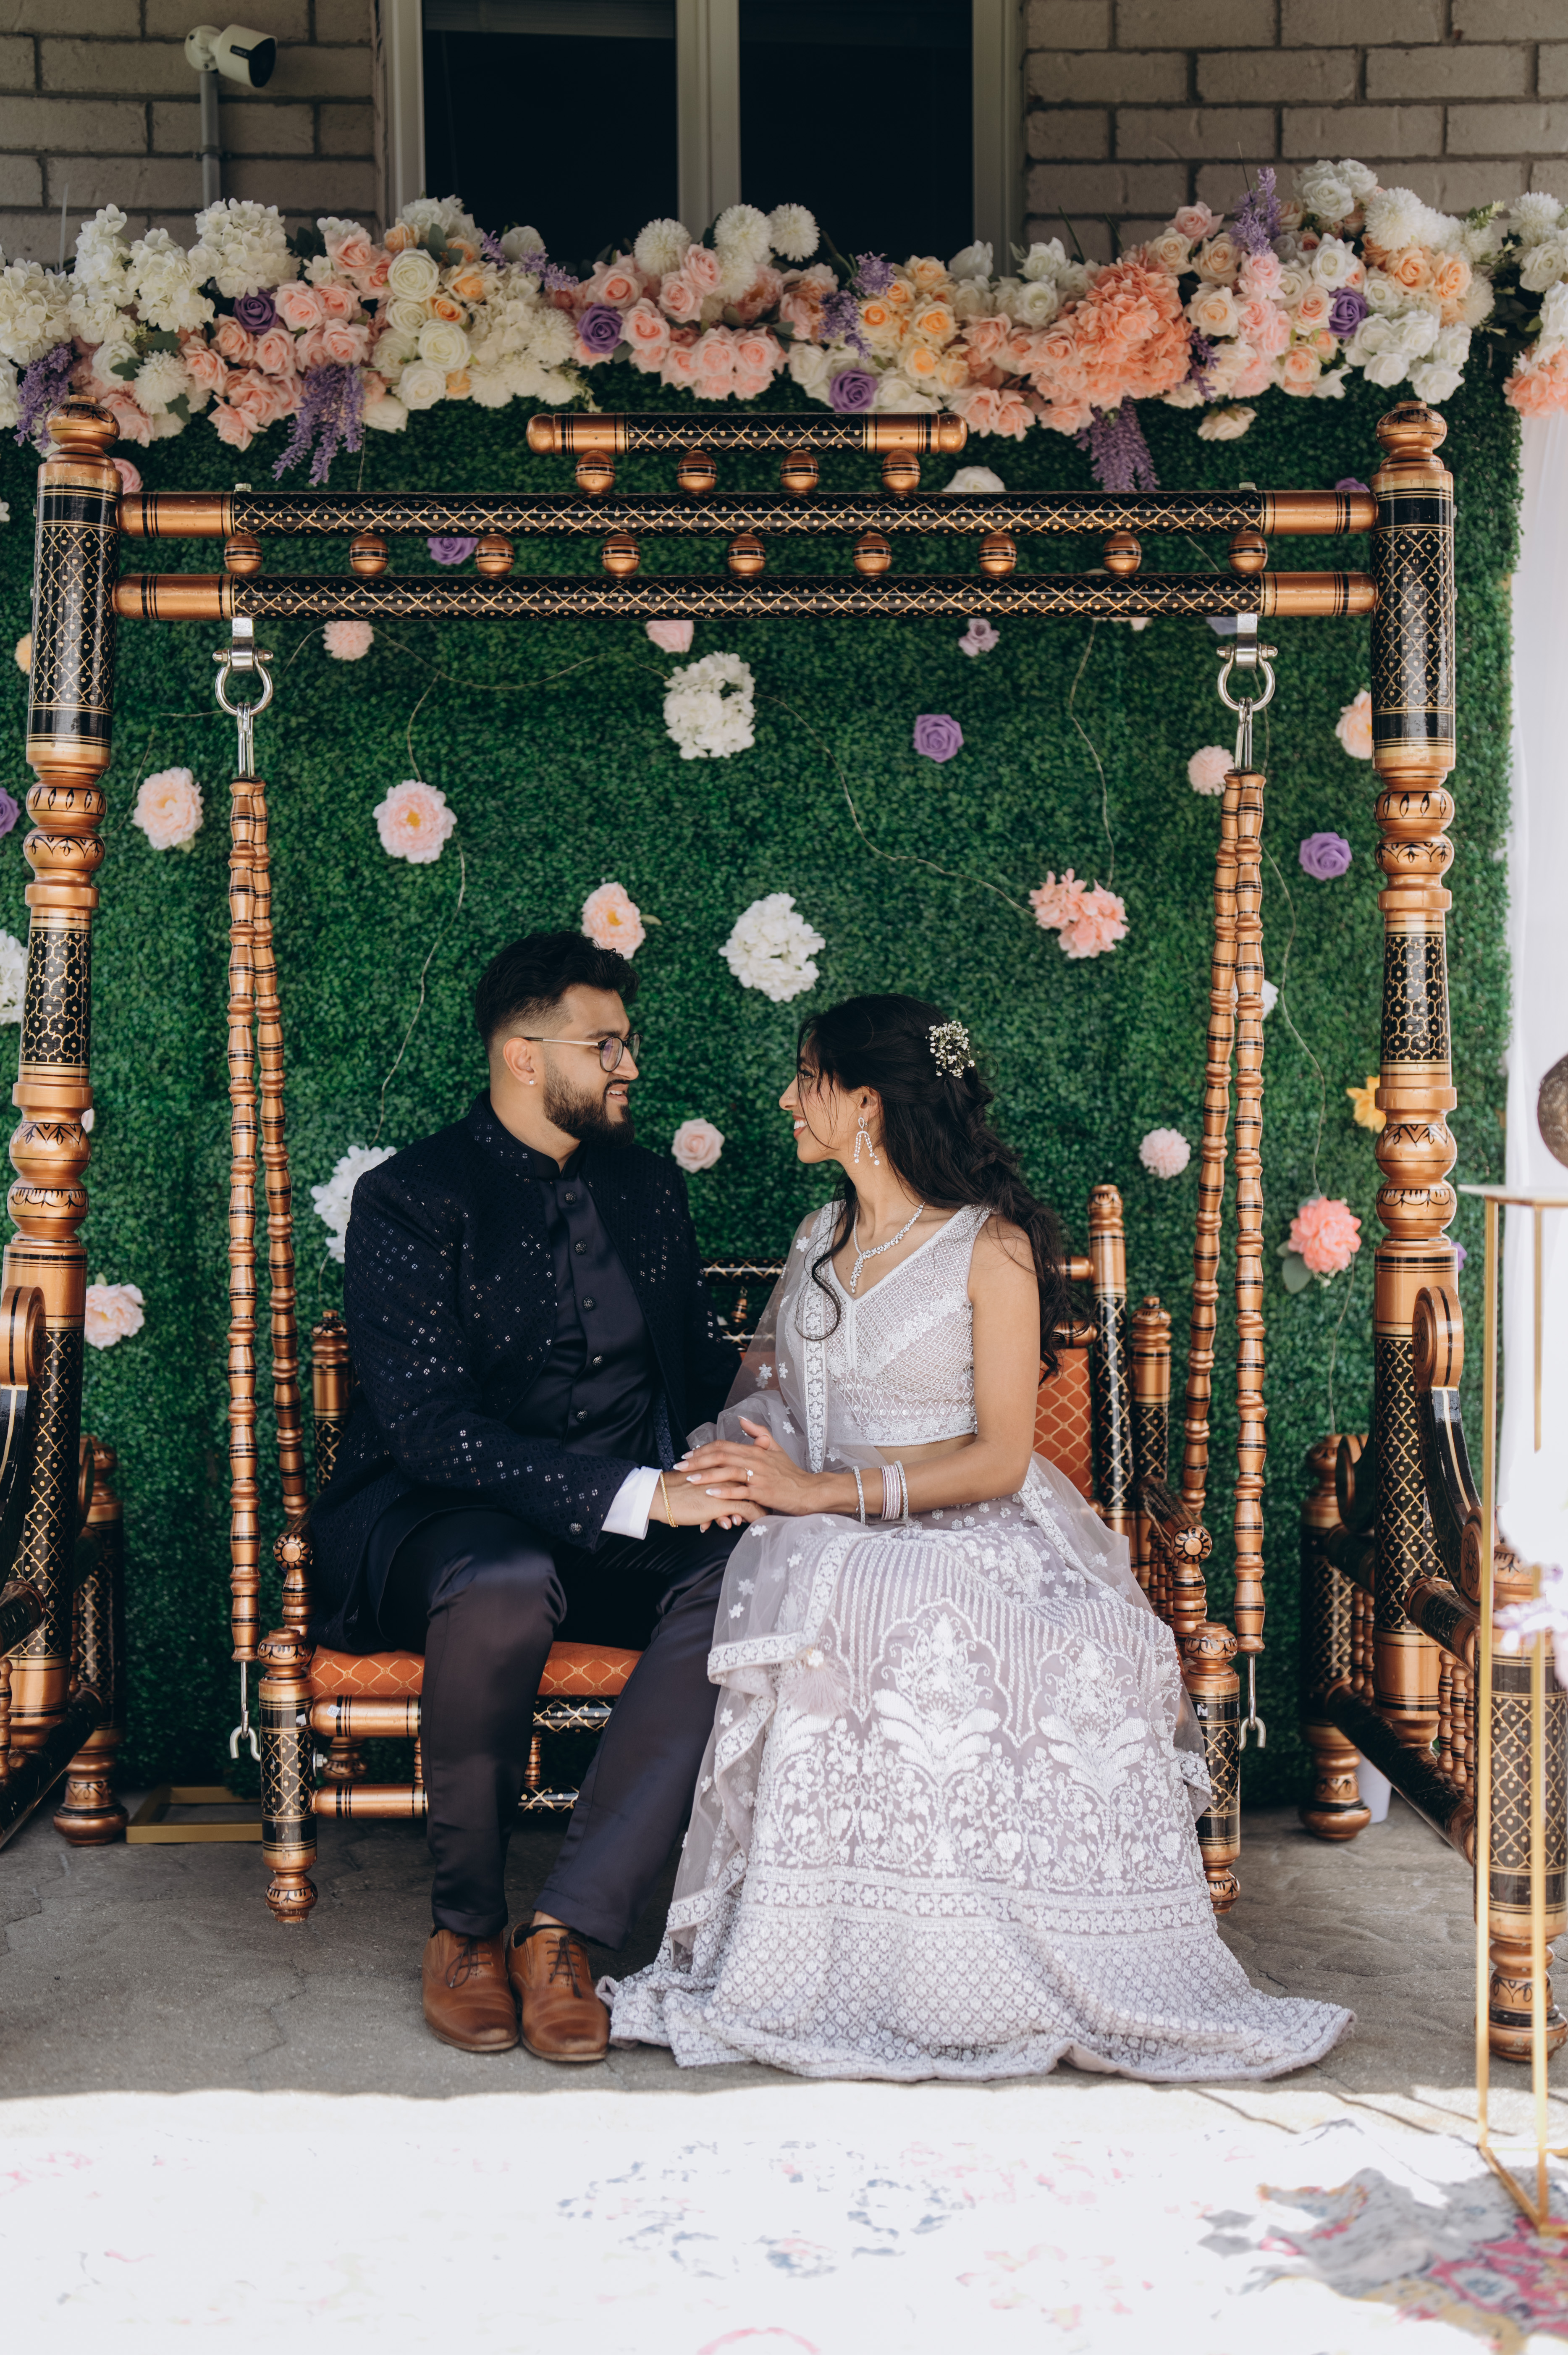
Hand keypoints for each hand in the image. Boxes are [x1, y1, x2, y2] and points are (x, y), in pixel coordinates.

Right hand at [652, 1471, 762, 1532]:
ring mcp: (728, 1487)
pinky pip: (747, 1511)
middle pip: (754, 1483)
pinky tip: (751, 1523)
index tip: (759, 1493)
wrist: (662, 1496)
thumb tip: (717, 1487)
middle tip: (765, 1506)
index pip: (746, 1469)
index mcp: (722, 1465)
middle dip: (761, 1497)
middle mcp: (728, 1473)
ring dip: (758, 1509)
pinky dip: (753, 1518)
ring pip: (754, 1497)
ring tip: (755, 1518)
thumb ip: (712, 1481)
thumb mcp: (698, 1480)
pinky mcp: (724, 1503)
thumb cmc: (677, 1489)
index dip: (755, 1482)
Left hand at [679, 1417, 823, 1516]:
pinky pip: (740, 1491)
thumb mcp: (776, 1448)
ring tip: (690, 1478)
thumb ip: (758, 1433)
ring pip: (728, 1472)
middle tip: (680, 1465)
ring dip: (707, 1475)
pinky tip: (710, 1493)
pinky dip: (724, 1492)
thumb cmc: (791, 1474)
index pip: (724, 1445)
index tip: (688, 1454)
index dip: (704, 1449)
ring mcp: (759, 1477)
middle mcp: (755, 1461)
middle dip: (698, 1460)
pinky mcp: (763, 1493)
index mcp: (755, 1451)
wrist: (810, 1491)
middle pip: (722, 1456)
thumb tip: (741, 1418)